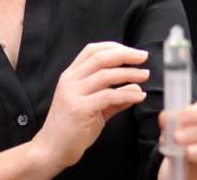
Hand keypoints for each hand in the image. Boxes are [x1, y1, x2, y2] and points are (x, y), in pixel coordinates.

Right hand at [31, 42, 149, 173]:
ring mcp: (73, 94)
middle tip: (143, 57)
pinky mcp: (79, 109)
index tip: (132, 51)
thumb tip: (136, 87)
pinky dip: (126, 94)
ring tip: (144, 75)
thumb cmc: (72, 128)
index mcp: (70, 76)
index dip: (113, 47)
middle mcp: (69, 81)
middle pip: (99, 58)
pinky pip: (107, 96)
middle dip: (125, 54)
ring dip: (129, 73)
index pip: (91, 50)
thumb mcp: (94, 108)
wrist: (52, 149)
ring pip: (105, 75)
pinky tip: (138, 96)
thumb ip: (113, 97)